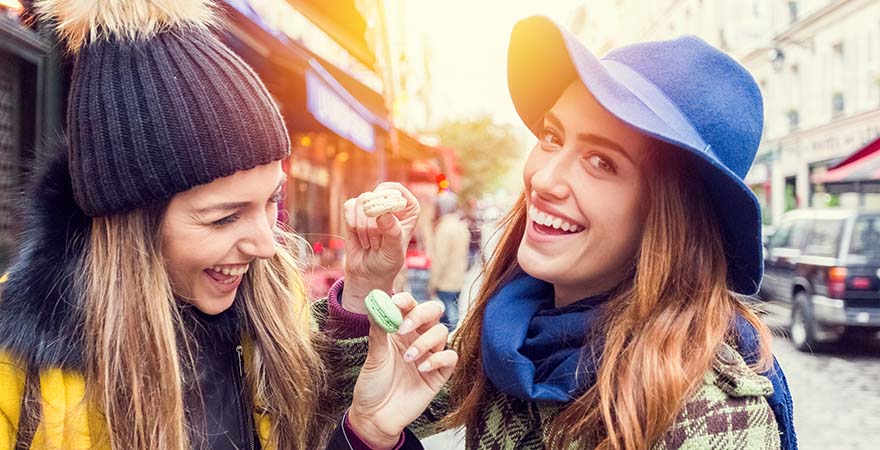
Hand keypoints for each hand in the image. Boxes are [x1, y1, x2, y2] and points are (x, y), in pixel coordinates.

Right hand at [342, 183, 419, 312]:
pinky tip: (360, 238)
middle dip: (374, 222)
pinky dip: (352, 224)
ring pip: (362, 202)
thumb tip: (384, 215)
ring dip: (363, 227)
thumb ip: (392, 233)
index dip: (388, 199)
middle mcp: (389, 204)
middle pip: (377, 196)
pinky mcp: (354, 211)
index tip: (383, 215)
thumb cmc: (387, 261)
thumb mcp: (394, 250)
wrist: (368, 272)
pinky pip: (349, 207)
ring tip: (370, 243)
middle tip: (377, 242)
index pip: (398, 191)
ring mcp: (371, 206)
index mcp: (407, 209)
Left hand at [348, 293, 456, 447]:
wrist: (376, 416)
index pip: (410, 305)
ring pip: (442, 332)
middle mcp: (417, 338)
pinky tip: (421, 369)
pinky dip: (438, 359)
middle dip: (421, 314)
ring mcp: (430, 355)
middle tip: (403, 328)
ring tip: (408, 358)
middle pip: (433, 312)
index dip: (406, 299)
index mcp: (400, 330)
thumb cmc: (372, 385)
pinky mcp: (440, 374)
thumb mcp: (373, 357)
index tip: (396, 301)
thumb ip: (379, 331)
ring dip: (425, 341)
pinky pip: (451, 357)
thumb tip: (376, 303)